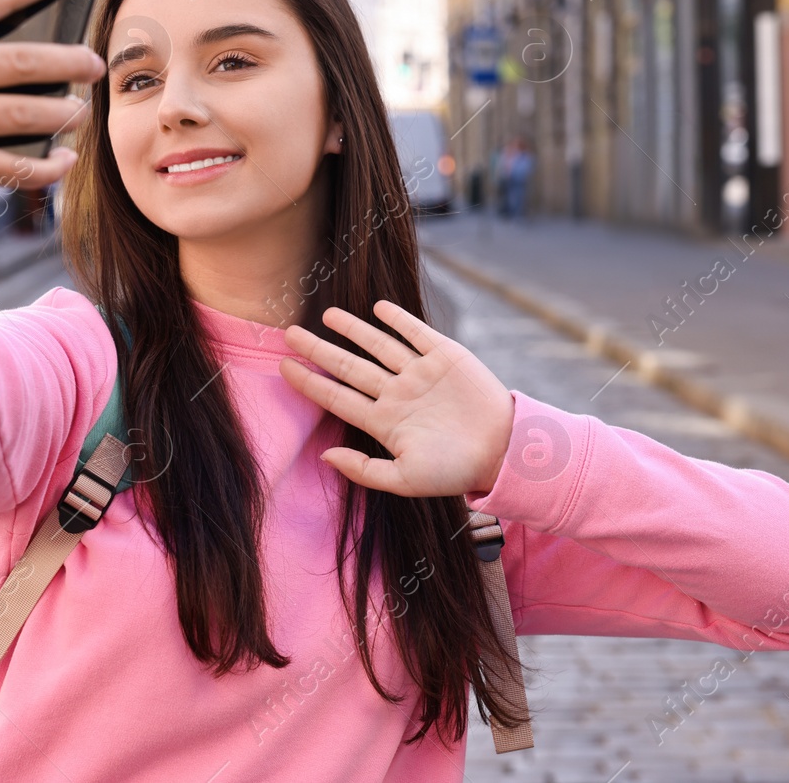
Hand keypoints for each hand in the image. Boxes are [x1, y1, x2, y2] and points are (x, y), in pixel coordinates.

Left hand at [279, 300, 514, 496]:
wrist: (505, 451)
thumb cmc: (455, 471)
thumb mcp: (405, 480)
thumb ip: (364, 470)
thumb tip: (324, 456)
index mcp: (384, 422)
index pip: (337, 397)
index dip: (309, 383)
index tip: (282, 367)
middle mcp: (397, 393)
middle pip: (349, 366)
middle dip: (318, 350)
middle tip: (288, 334)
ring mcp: (419, 373)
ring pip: (378, 346)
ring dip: (353, 329)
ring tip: (327, 314)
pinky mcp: (445, 357)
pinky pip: (416, 333)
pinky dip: (398, 319)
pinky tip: (377, 308)